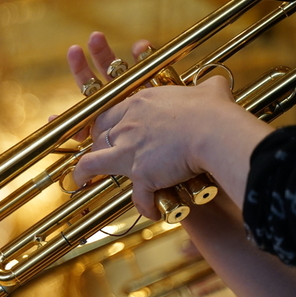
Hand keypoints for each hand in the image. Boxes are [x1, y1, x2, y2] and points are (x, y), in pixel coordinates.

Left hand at [66, 34, 268, 218]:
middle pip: (98, 136)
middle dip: (95, 146)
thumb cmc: (213, 111)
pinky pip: (137, 197)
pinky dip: (144, 206)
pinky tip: (151, 212)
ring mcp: (130, 150)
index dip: (104, 125)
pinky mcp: (141, 174)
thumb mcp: (209, 91)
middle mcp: (128, 125)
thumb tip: (215, 84)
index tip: (103, 131)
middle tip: (99, 156)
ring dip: (84, 173)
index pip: (109, 113)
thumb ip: (207, 88)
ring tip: (80, 181)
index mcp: (140, 104)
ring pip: (92, 163)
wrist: (215, 131)